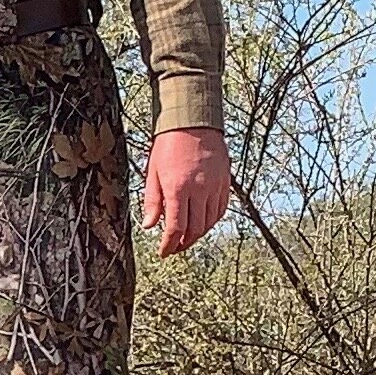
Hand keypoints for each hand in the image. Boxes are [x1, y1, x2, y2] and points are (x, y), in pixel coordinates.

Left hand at [143, 126, 232, 257]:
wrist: (193, 122)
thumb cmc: (169, 144)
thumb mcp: (154, 173)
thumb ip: (153, 202)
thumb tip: (149, 226)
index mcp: (178, 188)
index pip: (176, 228)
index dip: (169, 245)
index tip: (164, 252)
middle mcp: (199, 190)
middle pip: (194, 229)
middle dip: (183, 243)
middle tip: (174, 248)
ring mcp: (215, 186)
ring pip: (209, 222)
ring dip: (197, 235)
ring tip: (186, 238)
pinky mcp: (225, 182)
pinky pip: (220, 210)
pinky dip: (211, 221)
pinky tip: (202, 223)